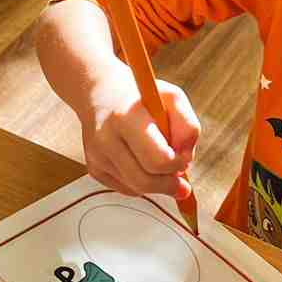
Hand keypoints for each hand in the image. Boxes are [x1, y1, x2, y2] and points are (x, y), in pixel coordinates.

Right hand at [79, 76, 199, 201]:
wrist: (101, 93)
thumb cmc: (143, 97)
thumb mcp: (173, 99)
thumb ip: (188, 127)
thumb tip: (186, 160)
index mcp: (126, 117)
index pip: (158, 160)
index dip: (178, 164)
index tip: (184, 158)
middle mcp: (106, 138)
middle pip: (145, 182)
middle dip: (169, 183)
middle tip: (180, 176)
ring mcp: (97, 156)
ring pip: (136, 189)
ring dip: (156, 183)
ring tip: (161, 162)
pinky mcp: (94, 169)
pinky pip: (127, 189)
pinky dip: (141, 182)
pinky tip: (142, 162)